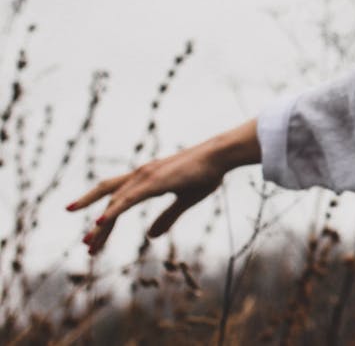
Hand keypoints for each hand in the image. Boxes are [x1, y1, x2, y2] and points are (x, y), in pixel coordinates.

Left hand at [66, 118, 259, 253]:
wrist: (220, 156)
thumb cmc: (206, 174)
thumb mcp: (185, 201)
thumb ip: (167, 218)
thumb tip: (151, 236)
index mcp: (148, 180)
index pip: (118, 197)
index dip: (105, 216)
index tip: (93, 237)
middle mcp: (141, 175)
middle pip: (110, 199)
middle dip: (97, 224)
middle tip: (86, 246)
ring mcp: (146, 177)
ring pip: (115, 202)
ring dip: (101, 225)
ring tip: (88, 245)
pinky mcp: (153, 181)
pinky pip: (128, 198)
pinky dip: (112, 210)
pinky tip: (100, 222)